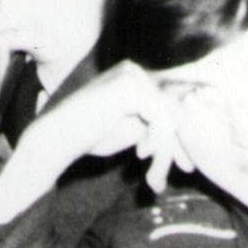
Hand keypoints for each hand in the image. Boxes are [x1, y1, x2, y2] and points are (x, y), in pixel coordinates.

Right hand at [0, 62, 184, 224]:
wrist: (57, 136)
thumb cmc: (89, 135)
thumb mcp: (134, 128)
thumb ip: (158, 123)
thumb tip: (190, 127)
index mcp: (135, 76)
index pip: (170, 105)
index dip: (180, 135)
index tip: (185, 165)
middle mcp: (135, 70)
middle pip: (173, 110)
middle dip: (179, 145)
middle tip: (185, 171)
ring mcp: (132, 75)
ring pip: (168, 118)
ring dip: (167, 151)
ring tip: (156, 177)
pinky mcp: (129, 86)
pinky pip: (158, 119)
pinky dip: (157, 144)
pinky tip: (141, 157)